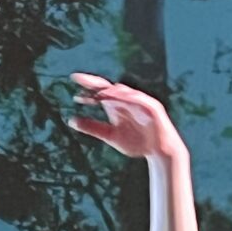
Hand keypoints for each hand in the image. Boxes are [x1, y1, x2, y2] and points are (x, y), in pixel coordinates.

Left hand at [68, 72, 184, 160]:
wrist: (159, 151)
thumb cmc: (137, 142)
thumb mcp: (110, 136)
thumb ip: (93, 128)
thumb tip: (71, 120)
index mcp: (115, 105)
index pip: (99, 93)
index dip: (87, 90)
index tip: (74, 92)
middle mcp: (126, 100)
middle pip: (108, 87)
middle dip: (94, 83)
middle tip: (78, 79)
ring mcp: (140, 102)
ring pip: (123, 91)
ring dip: (111, 91)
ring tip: (98, 92)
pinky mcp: (152, 107)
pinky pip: (140, 99)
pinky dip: (130, 97)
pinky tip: (120, 97)